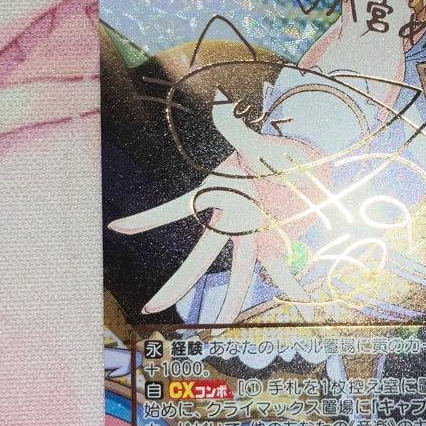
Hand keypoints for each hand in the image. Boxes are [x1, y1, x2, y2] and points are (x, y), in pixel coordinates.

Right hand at [110, 92, 321, 319]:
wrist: (309, 157)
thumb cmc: (275, 148)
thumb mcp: (255, 138)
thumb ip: (237, 127)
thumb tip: (218, 103)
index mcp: (220, 195)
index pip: (178, 208)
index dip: (149, 218)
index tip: (117, 228)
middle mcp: (233, 220)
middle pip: (203, 256)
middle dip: (179, 282)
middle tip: (150, 308)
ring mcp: (256, 234)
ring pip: (241, 271)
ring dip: (235, 297)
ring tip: (223, 322)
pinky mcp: (279, 240)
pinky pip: (284, 268)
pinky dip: (294, 285)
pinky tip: (302, 303)